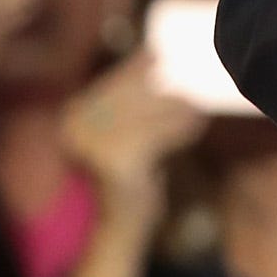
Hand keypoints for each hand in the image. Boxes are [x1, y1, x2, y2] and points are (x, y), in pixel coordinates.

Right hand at [63, 48, 209, 229]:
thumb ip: (136, 100)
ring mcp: (94, 143)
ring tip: (202, 102)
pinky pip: (159, 135)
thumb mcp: (127, 132)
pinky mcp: (117, 161)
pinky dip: (182, 127)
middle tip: (199, 71)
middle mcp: (77, 125)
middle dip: (168, 83)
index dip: (143, 65)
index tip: (168, 52)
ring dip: (180, 106)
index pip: (115, 80)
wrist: (120, 224)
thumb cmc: (131, 171)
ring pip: (149, 112)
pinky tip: (199, 123)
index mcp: (74, 114)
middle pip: (133, 92)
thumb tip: (160, 57)